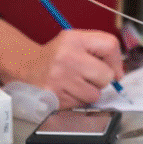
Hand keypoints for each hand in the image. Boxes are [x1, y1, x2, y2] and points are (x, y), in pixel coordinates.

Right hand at [0, 18, 124, 108]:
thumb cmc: (55, 56)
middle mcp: (67, 57)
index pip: (110, 45)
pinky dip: (77, 100)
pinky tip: (66, 91)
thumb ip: (100, 50)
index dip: (117, 61)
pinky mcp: (55, 97)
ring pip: (95, 94)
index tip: (114, 70)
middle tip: (87, 76)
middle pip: (106, 75)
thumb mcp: (74, 41)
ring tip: (74, 83)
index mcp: (74, 39)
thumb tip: (119, 74)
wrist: (23, 67)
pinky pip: (81, 104)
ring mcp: (60, 79)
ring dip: (88, 92)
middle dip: (101, 79)